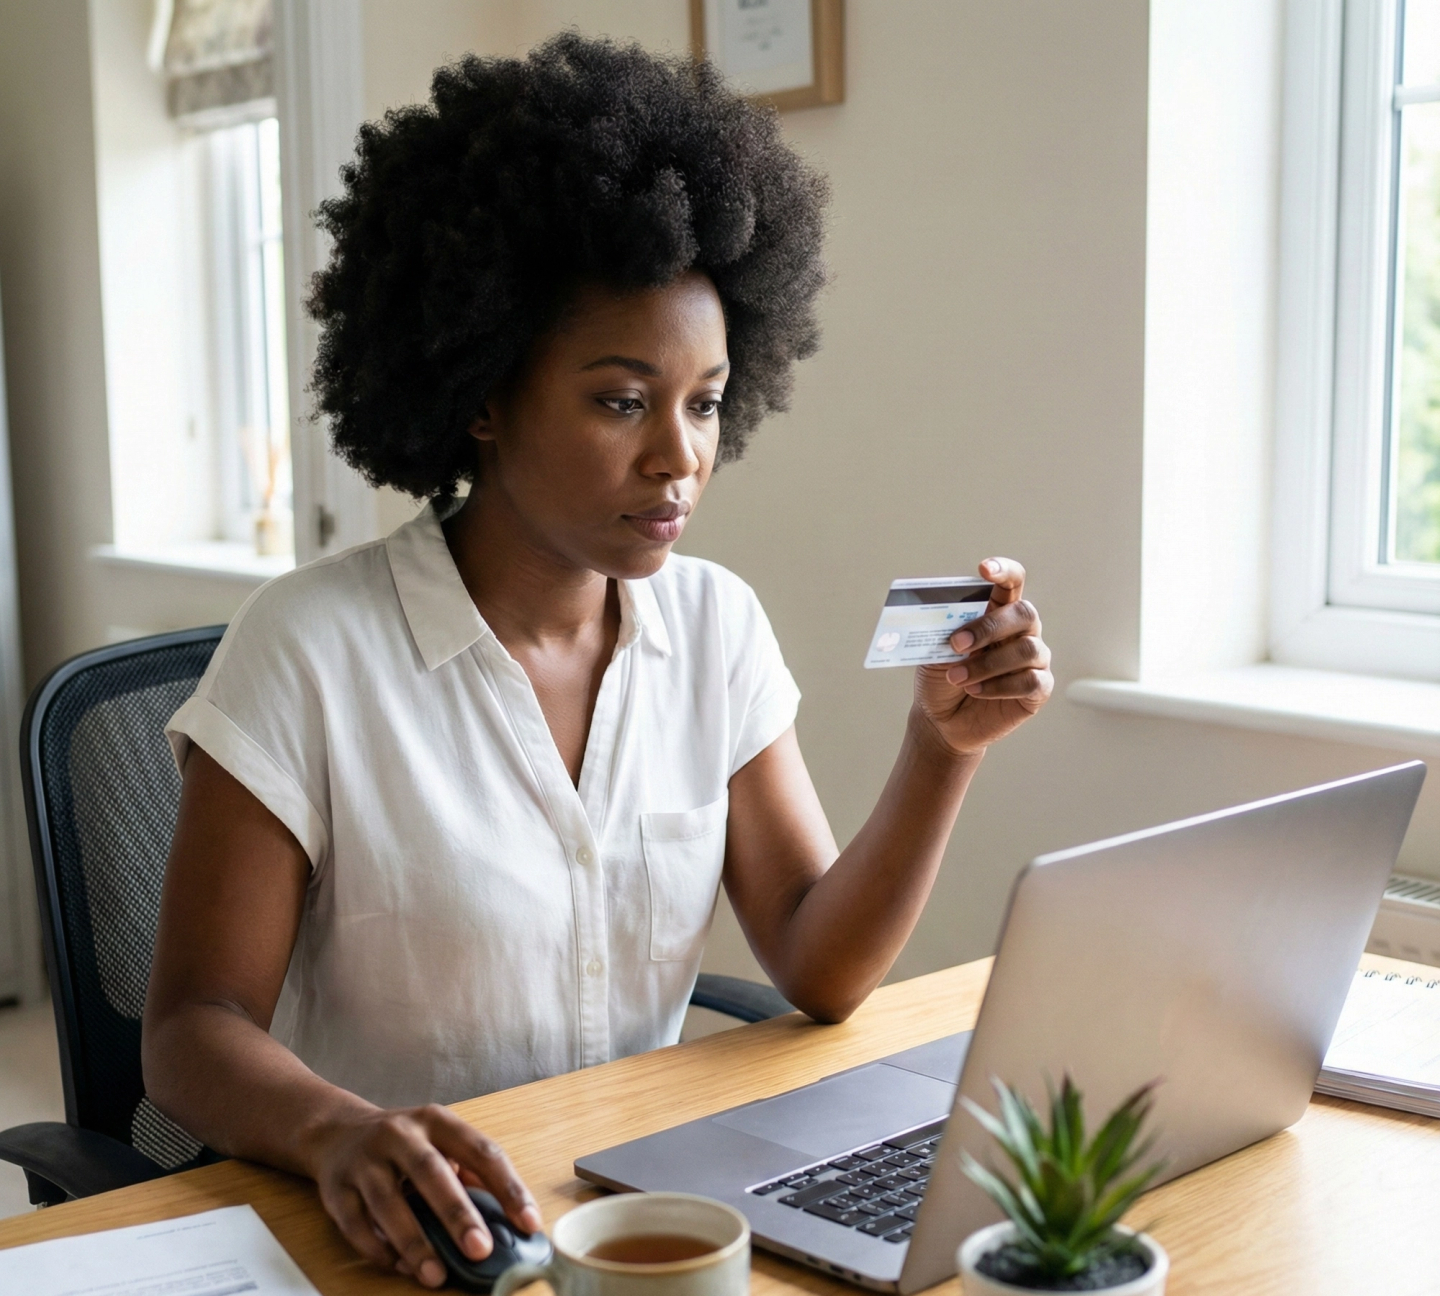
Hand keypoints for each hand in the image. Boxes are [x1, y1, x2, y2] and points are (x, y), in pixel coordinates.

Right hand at [305, 1100, 541, 1288]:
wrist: (336, 1132)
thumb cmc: (404, 1145)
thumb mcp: (439, 1143)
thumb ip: (471, 1174)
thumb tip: (509, 1221)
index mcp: (436, 1121)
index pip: (481, 1150)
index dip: (508, 1187)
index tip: (529, 1223)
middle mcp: (399, 1134)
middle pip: (431, 1172)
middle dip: (457, 1213)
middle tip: (480, 1249)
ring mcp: (363, 1160)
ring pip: (387, 1202)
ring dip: (414, 1241)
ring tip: (436, 1275)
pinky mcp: (335, 1188)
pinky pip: (355, 1224)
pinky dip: (377, 1248)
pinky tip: (398, 1266)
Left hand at [912, 557, 1052, 756]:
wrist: (942, 720)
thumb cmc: (941, 678)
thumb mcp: (934, 651)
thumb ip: (944, 631)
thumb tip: (941, 616)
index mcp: (997, 612)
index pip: (1011, 582)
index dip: (1003, 571)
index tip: (984, 569)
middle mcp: (1022, 631)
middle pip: (1024, 613)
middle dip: (989, 627)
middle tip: (957, 644)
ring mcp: (1034, 659)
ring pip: (1026, 650)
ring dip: (987, 664)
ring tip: (956, 677)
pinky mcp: (1039, 689)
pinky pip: (1030, 681)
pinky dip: (998, 687)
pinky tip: (975, 691)